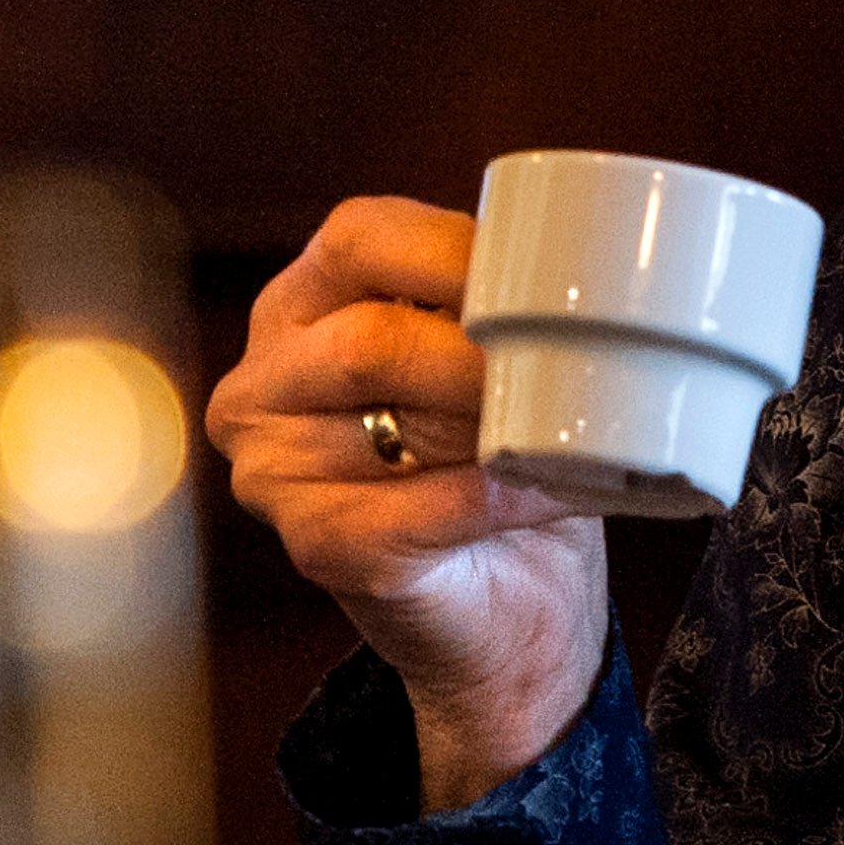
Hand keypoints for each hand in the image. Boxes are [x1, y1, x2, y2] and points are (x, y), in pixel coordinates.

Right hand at [208, 197, 607, 810]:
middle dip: (485, 354)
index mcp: (300, 305)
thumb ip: (497, 308)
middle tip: (574, 365)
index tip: (550, 280)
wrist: (509, 606)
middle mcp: (262, 383)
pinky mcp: (316, 546)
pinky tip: (552, 489)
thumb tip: (580, 273)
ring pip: (396, 421)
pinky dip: (499, 496)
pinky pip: (415, 510)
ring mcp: (273, 471)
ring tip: (575, 429)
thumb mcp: (487, 358)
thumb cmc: (498, 459)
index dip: (460, 252)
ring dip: (501, 425)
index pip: (361, 238)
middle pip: (374, 338)